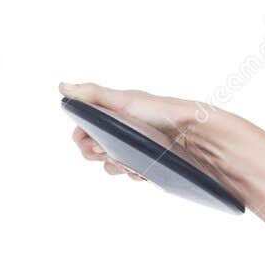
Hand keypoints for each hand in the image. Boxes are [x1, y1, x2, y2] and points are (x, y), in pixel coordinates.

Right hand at [58, 81, 209, 181]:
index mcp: (116, 114)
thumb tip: (62, 87)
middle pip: (95, 150)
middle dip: (97, 153)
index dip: (82, 138)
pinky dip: (133, 175)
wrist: (202, 139)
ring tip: (130, 162)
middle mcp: (126, 133)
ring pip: (113, 165)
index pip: (85, 130)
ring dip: (116, 165)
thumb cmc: (166, 114)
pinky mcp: (153, 169)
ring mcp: (139, 152)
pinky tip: (142, 172)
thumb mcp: (126, 101)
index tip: (89, 141)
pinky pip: (133, 176)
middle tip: (111, 151)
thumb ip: (94, 96)